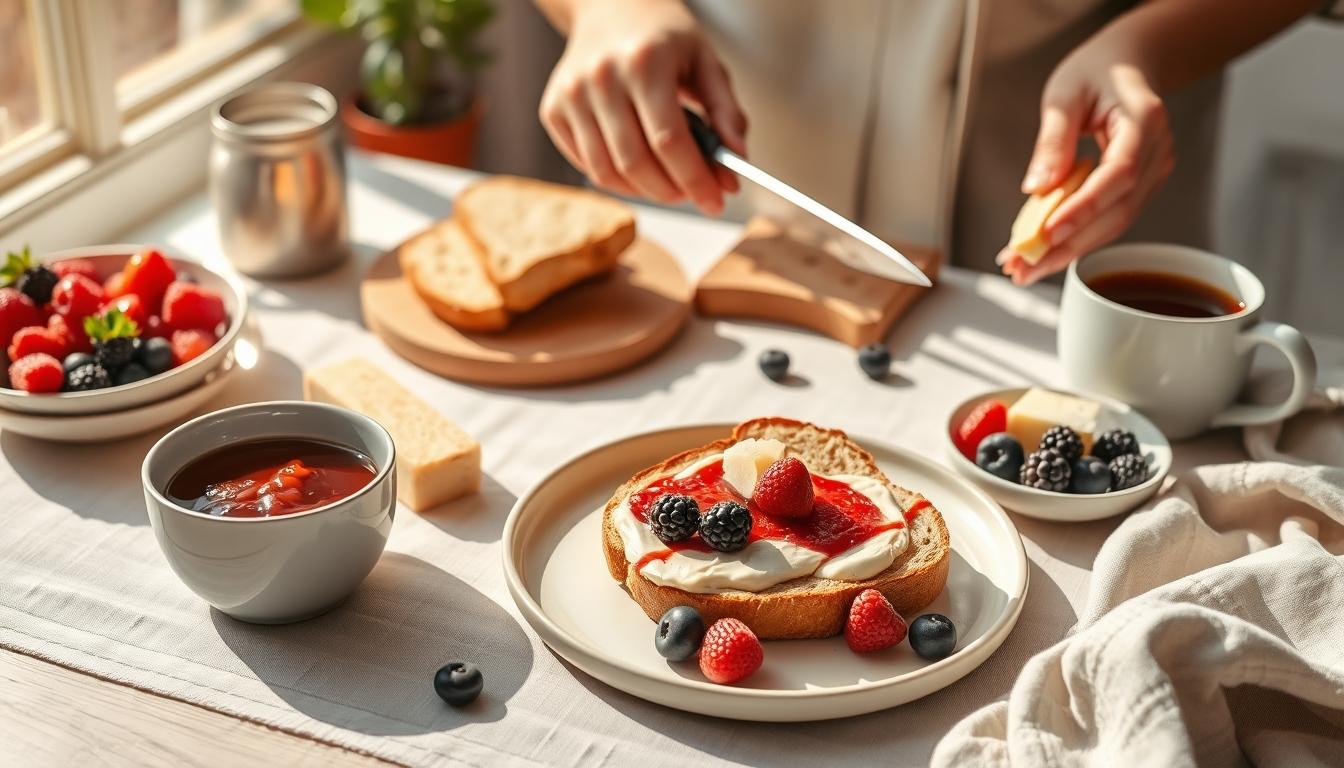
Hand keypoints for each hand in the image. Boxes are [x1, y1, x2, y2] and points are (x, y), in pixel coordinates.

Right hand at [538, 0, 746, 214]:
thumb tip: (734, 166)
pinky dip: (616, 179)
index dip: (695, 180)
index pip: (669, 141)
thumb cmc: (664, 38)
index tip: (716, 202)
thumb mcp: (706, 63)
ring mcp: (571, 94)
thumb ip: (726, 114)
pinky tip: (638, 166)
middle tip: (693, 195)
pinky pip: (587, 165)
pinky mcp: (552, 109)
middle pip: (636, 163)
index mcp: (644, 60)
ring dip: (644, 191)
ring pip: (607, 172)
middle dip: (671, 191)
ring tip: (667, 183)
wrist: (610, 8)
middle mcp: (601, 76)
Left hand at [1000, 49, 1174, 284]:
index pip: (1119, 174)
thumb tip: (1036, 188)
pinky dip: (1077, 238)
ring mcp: (1155, 172)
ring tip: (1025, 269)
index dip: (1084, 208)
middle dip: (1067, 245)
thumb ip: (1052, 140)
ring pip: (1115, 223)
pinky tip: (1044, 252)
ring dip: (1068, 251)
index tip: (1047, 232)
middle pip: (1118, 210)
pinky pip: (1111, 219)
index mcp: (1144, 119)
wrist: (1127, 66)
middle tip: (1022, 267)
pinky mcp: (1142, 186)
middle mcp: (1158, 151)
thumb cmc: (1095, 72)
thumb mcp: (1064, 95)